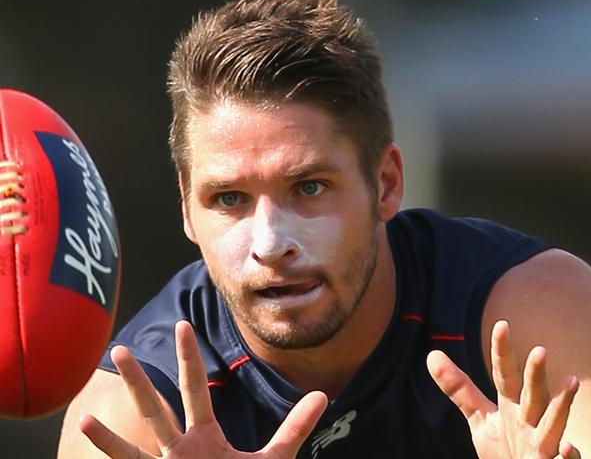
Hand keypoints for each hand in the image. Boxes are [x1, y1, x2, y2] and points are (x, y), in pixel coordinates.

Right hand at [79, 321, 327, 457]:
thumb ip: (294, 427)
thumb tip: (323, 394)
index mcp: (205, 436)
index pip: (196, 388)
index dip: (189, 358)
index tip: (182, 326)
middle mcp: (180, 448)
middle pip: (159, 405)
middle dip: (142, 379)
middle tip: (121, 348)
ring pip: (140, 433)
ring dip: (120, 415)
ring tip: (90, 397)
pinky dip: (109, 445)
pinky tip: (85, 424)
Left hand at [427, 320, 579, 458]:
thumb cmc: (508, 449)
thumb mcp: (481, 418)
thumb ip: (460, 389)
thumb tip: (432, 354)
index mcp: (512, 407)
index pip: (505, 376)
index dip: (502, 353)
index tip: (501, 325)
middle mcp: (530, 423)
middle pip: (533, 396)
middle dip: (535, 375)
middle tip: (539, 350)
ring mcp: (543, 447)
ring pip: (553, 425)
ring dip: (562, 406)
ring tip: (572, 380)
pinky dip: (569, 457)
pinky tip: (568, 447)